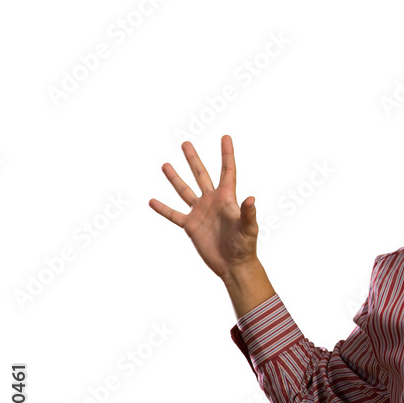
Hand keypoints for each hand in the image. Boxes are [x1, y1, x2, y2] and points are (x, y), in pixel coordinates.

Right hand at [148, 135, 259, 281]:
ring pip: (185, 190)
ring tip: (165, 164)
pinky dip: (163, 208)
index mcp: (227, 198)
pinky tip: (152, 201)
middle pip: (201, 175)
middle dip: (193, 159)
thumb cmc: (245, 246)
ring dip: (175, 178)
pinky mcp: (190, 226)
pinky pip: (174, 215)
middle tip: (186, 143)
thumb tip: (251, 198)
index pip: (227, 171)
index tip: (225, 137)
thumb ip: (248, 213)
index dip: (227, 154)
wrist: (233, 265)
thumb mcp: (248, 228)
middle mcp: (212, 201)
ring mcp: (200, 212)